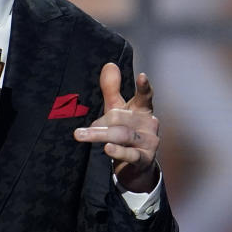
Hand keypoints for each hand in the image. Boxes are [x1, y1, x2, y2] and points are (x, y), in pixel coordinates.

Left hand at [73, 63, 159, 192]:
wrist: (135, 167)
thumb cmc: (124, 132)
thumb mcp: (117, 109)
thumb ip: (112, 89)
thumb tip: (110, 65)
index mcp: (143, 109)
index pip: (145, 96)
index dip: (144, 87)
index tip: (142, 76)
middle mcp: (149, 124)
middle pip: (121, 117)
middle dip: (100, 122)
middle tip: (81, 130)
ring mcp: (149, 142)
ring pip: (123, 135)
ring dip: (100, 135)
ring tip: (82, 135)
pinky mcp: (145, 159)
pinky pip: (130, 154)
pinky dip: (118, 151)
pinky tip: (107, 148)